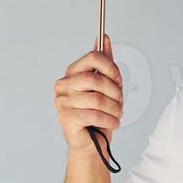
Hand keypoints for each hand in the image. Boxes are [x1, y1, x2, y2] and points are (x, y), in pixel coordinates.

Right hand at [54, 34, 123, 156]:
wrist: (93, 144)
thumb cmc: (98, 115)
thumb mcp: (106, 87)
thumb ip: (105, 63)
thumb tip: (103, 38)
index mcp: (72, 74)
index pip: (93, 57)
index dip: (111, 68)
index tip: (119, 79)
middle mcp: (63, 85)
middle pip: (95, 78)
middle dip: (114, 91)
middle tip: (120, 102)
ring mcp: (62, 102)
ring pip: (96, 99)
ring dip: (114, 108)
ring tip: (117, 115)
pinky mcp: (65, 118)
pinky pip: (94, 114)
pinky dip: (109, 120)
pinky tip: (113, 123)